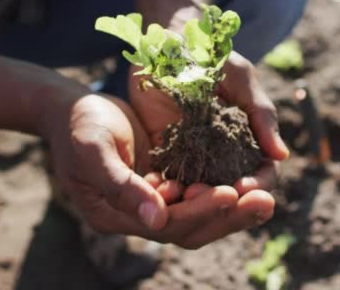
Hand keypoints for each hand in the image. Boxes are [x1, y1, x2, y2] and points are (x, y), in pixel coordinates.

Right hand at [40, 90, 272, 248]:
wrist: (72, 110)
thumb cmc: (78, 125)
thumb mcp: (93, 150)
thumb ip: (122, 186)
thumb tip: (158, 218)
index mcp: (116, 215)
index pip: (166, 225)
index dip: (199, 211)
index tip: (231, 193)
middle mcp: (138, 215)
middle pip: (190, 228)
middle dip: (229, 216)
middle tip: (266, 201)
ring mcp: (153, 201)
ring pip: (199, 215)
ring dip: (233, 207)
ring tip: (266, 194)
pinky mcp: (166, 182)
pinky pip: (198, 193)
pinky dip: (222, 189)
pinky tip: (248, 178)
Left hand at [128, 51, 287, 244]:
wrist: (166, 45)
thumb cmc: (210, 56)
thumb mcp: (241, 79)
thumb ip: (262, 114)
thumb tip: (281, 155)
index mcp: (248, 141)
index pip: (263, 173)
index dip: (258, 185)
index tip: (245, 188)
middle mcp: (224, 156)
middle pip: (233, 191)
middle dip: (226, 200)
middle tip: (210, 196)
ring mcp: (194, 158)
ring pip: (201, 192)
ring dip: (195, 200)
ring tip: (184, 195)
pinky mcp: (164, 155)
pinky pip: (168, 180)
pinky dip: (166, 189)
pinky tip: (159, 190)